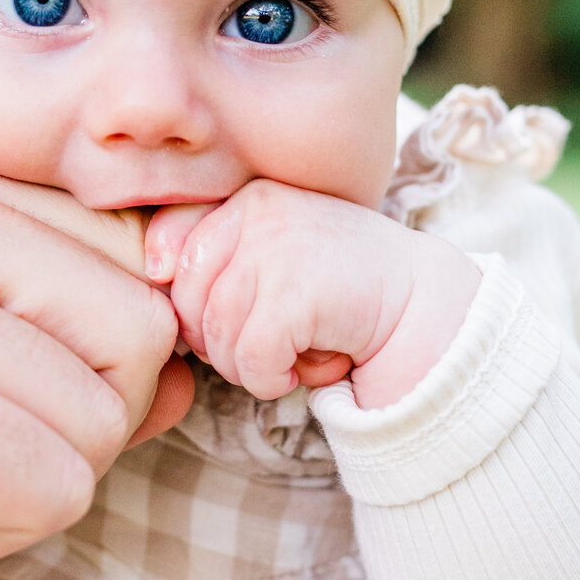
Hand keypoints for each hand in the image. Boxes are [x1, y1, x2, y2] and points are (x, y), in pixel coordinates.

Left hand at [145, 179, 479, 407]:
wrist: (427, 310)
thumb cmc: (344, 291)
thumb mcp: (277, 257)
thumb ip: (219, 256)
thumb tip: (152, 271)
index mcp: (249, 198)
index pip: (171, 245)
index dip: (184, 295)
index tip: (226, 317)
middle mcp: (259, 212)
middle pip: (186, 300)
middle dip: (218, 341)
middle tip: (267, 345)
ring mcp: (278, 249)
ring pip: (216, 336)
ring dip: (251, 367)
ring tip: (295, 353)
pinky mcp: (297, 292)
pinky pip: (250, 359)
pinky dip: (273, 380)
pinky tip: (307, 367)